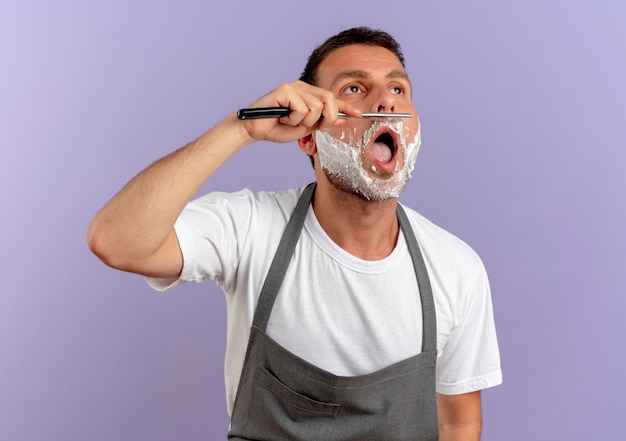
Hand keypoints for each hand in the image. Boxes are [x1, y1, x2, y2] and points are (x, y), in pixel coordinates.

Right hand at [241, 80, 360, 143]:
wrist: (254, 130)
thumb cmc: (276, 129)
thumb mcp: (304, 128)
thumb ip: (321, 122)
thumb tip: (340, 120)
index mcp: (307, 94)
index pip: (331, 99)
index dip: (345, 107)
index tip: (358, 114)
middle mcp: (302, 87)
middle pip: (329, 100)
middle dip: (326, 118)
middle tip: (312, 126)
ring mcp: (293, 87)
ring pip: (315, 108)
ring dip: (304, 121)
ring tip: (290, 121)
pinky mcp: (285, 90)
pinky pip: (301, 109)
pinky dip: (293, 120)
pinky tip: (282, 118)